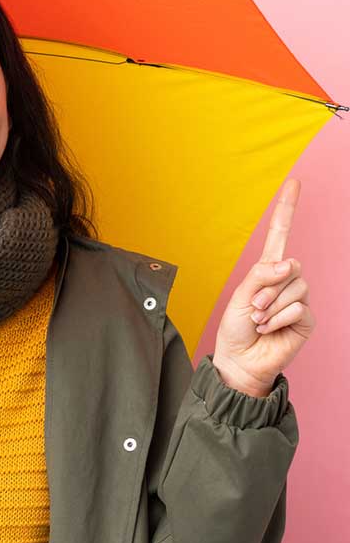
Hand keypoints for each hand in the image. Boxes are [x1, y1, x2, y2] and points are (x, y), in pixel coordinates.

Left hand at [212, 178, 315, 396]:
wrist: (241, 359)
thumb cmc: (236, 328)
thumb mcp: (241, 297)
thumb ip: (261, 276)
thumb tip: (289, 264)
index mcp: (266, 270)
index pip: (280, 234)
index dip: (287, 209)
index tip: (294, 183)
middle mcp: (286, 280)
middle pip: (289, 266)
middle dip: (267, 288)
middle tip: (255, 308)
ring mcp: (299, 298)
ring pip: (295, 287)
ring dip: (272, 306)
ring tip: (260, 321)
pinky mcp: (307, 317)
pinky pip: (298, 308)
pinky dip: (279, 319)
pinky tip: (271, 329)